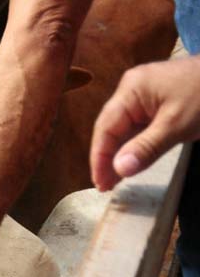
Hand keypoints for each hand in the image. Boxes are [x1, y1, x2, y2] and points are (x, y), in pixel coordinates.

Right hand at [91, 55, 199, 190]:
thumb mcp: (177, 124)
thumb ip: (146, 148)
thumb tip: (119, 170)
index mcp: (131, 89)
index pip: (106, 128)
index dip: (100, 158)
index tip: (100, 184)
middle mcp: (132, 91)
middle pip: (112, 128)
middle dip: (108, 158)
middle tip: (106, 186)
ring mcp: (145, 96)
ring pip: (126, 129)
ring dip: (122, 154)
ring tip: (116, 180)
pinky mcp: (158, 103)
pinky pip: (140, 127)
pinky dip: (136, 145)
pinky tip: (133, 161)